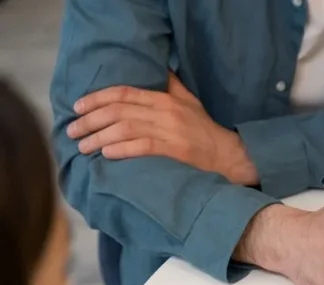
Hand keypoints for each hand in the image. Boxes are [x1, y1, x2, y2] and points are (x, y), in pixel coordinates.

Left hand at [67, 72, 257, 184]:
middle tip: (73, 130)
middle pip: (119, 111)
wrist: (227, 154)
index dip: (98, 98)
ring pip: (126, 129)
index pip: (124, 93)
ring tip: (84, 146)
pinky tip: (107, 154)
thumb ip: (171, 84)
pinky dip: (122, 149)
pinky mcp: (175, 150)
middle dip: (91, 120)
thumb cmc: (204, 129)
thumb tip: (158, 67)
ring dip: (100, 137)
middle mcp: (165, 112)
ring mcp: (170, 131)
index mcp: (165, 99)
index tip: (78, 106)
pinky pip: (142, 146)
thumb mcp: (188, 101)